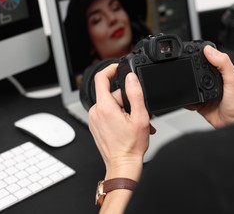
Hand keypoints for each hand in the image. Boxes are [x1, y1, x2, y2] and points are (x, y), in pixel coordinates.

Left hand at [88, 64, 153, 180]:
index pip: (100, 78)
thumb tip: (131, 78)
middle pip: (112, 94)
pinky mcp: (96, 125)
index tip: (119, 68)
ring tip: (136, 123)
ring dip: (125, 110)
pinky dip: (119, 116)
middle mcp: (95, 112)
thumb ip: (135, 94)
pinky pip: (108, 113)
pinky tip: (129, 126)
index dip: (110, 69)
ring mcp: (94, 119)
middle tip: (139, 112)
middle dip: (127, 100)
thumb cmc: (130, 146)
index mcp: (104, 107)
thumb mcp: (139, 117)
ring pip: (111, 104)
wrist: (122, 165)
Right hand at [187, 45, 233, 127]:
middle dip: (186, 68)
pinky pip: (187, 98)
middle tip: (182, 69)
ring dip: (184, 84)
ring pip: (189, 83)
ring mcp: (203, 90)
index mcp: (219, 70)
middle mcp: (211, 79)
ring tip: (183, 84)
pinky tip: (185, 99)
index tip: (189, 50)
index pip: (207, 56)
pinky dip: (184, 99)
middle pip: (194, 68)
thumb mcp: (233, 80)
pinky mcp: (198, 101)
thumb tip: (209, 50)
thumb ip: (223, 64)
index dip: (198, 51)